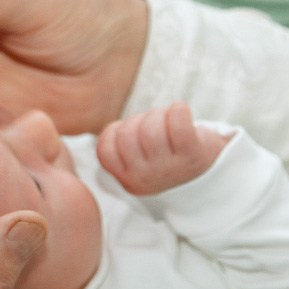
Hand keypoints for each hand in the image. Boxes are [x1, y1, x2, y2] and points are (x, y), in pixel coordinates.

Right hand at [97, 102, 226, 194]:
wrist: (211, 171)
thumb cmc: (167, 154)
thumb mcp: (135, 159)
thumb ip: (116, 145)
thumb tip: (77, 121)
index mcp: (127, 179)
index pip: (105, 147)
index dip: (118, 130)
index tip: (136, 135)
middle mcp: (146, 178)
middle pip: (128, 133)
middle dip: (141, 120)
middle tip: (157, 128)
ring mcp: (168, 169)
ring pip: (151, 126)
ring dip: (160, 114)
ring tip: (170, 123)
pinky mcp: (192, 156)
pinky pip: (178, 122)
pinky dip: (179, 110)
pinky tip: (182, 112)